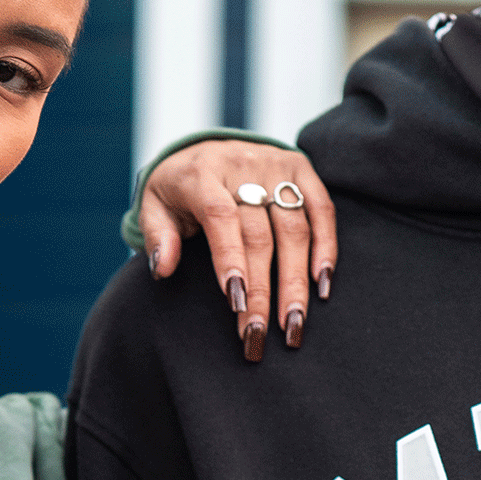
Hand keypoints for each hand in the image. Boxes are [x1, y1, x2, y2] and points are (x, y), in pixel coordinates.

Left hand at [139, 141, 337, 362]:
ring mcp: (275, 164)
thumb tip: (162, 268)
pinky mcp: (301, 167)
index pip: (220, 217)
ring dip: (296, 280)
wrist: (207, 146)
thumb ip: (157, 235)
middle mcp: (242, 164)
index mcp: (202, 173)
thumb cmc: (179, 187)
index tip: (236, 303)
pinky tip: (322, 286)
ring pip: (293, 228)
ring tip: (294, 323)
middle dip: (262, 289)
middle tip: (260, 333)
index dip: (231, 259)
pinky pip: (321, 210)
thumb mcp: (155, 205)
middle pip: (259, 233)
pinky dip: (326, 248)